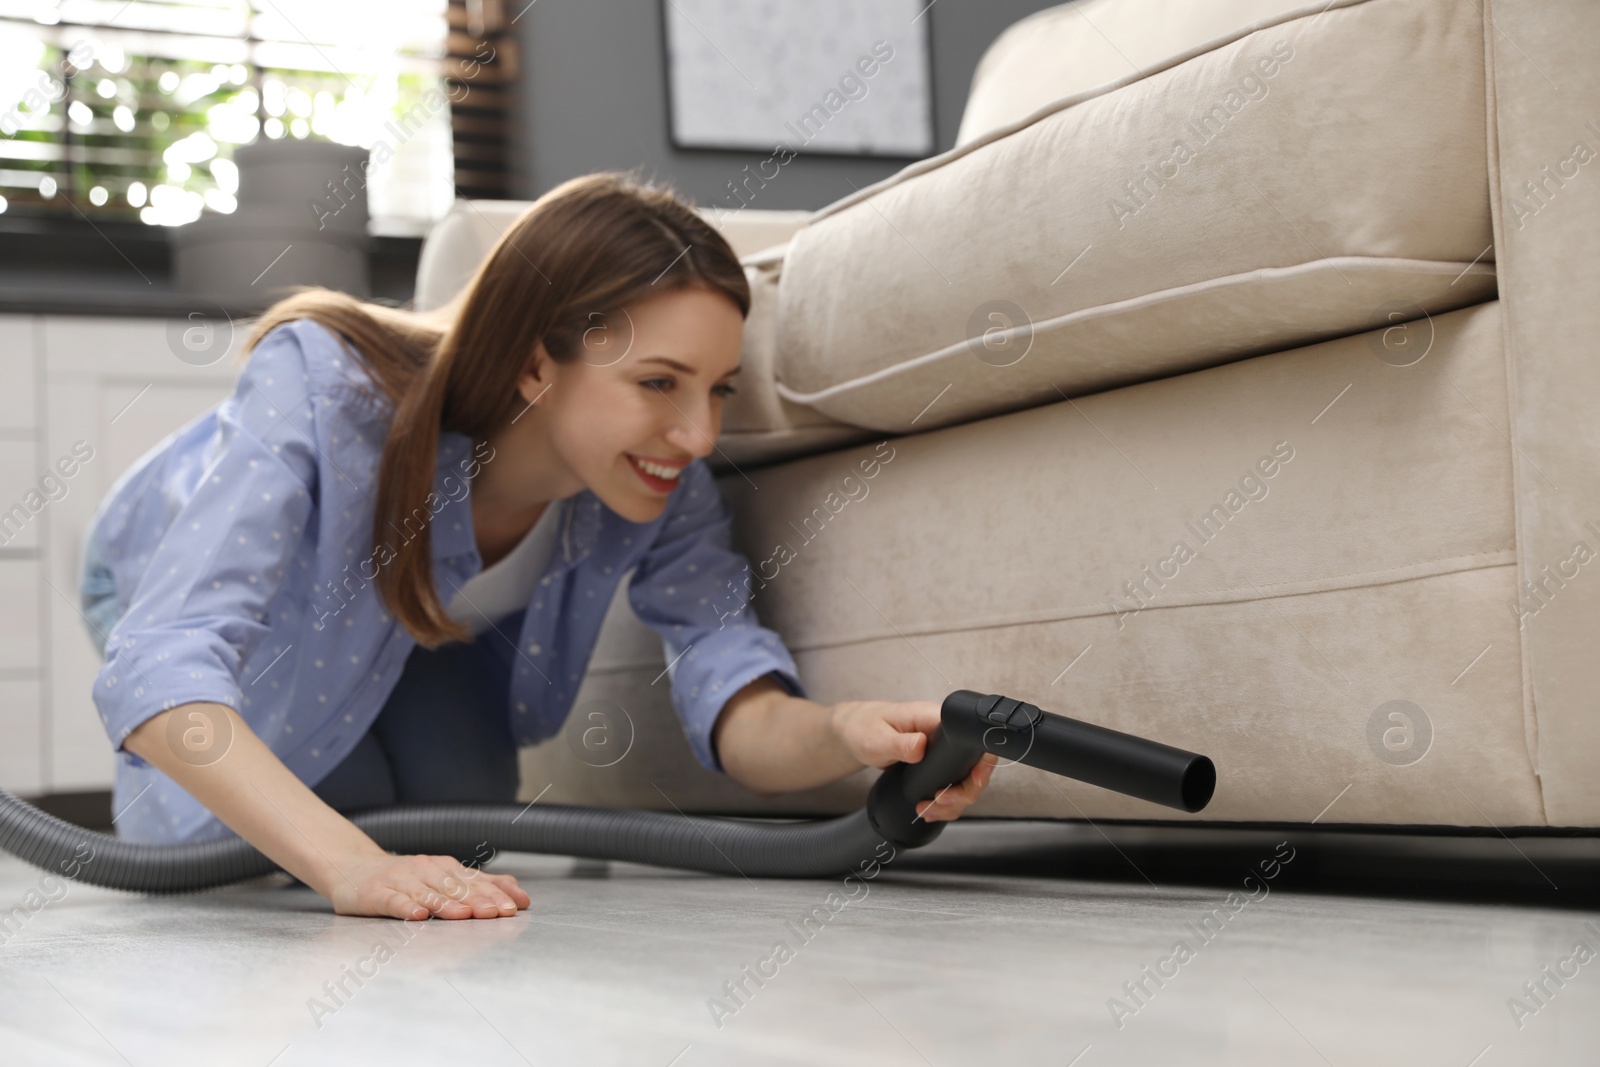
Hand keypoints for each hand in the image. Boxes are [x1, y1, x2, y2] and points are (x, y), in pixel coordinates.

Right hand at [324, 852, 530, 919]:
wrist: (353, 869)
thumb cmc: (405, 879)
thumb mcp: (442, 879)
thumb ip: (479, 886)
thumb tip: (520, 894)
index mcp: (444, 868)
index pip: (475, 881)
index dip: (496, 894)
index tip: (516, 907)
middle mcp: (425, 870)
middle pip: (455, 887)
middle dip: (478, 900)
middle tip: (497, 913)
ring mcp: (400, 880)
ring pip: (427, 893)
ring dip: (447, 904)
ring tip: (464, 915)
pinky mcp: (376, 893)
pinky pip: (393, 900)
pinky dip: (406, 907)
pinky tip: (418, 916)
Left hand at [830, 699, 999, 822]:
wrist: (855, 734)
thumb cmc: (864, 727)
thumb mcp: (877, 737)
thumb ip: (899, 743)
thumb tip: (921, 746)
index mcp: (935, 719)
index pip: (972, 739)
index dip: (979, 764)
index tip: (971, 782)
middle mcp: (944, 735)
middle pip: (975, 767)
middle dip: (964, 792)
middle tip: (940, 802)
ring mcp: (942, 753)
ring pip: (964, 782)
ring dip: (952, 803)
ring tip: (928, 810)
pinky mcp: (936, 766)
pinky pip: (951, 787)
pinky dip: (943, 804)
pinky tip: (929, 810)